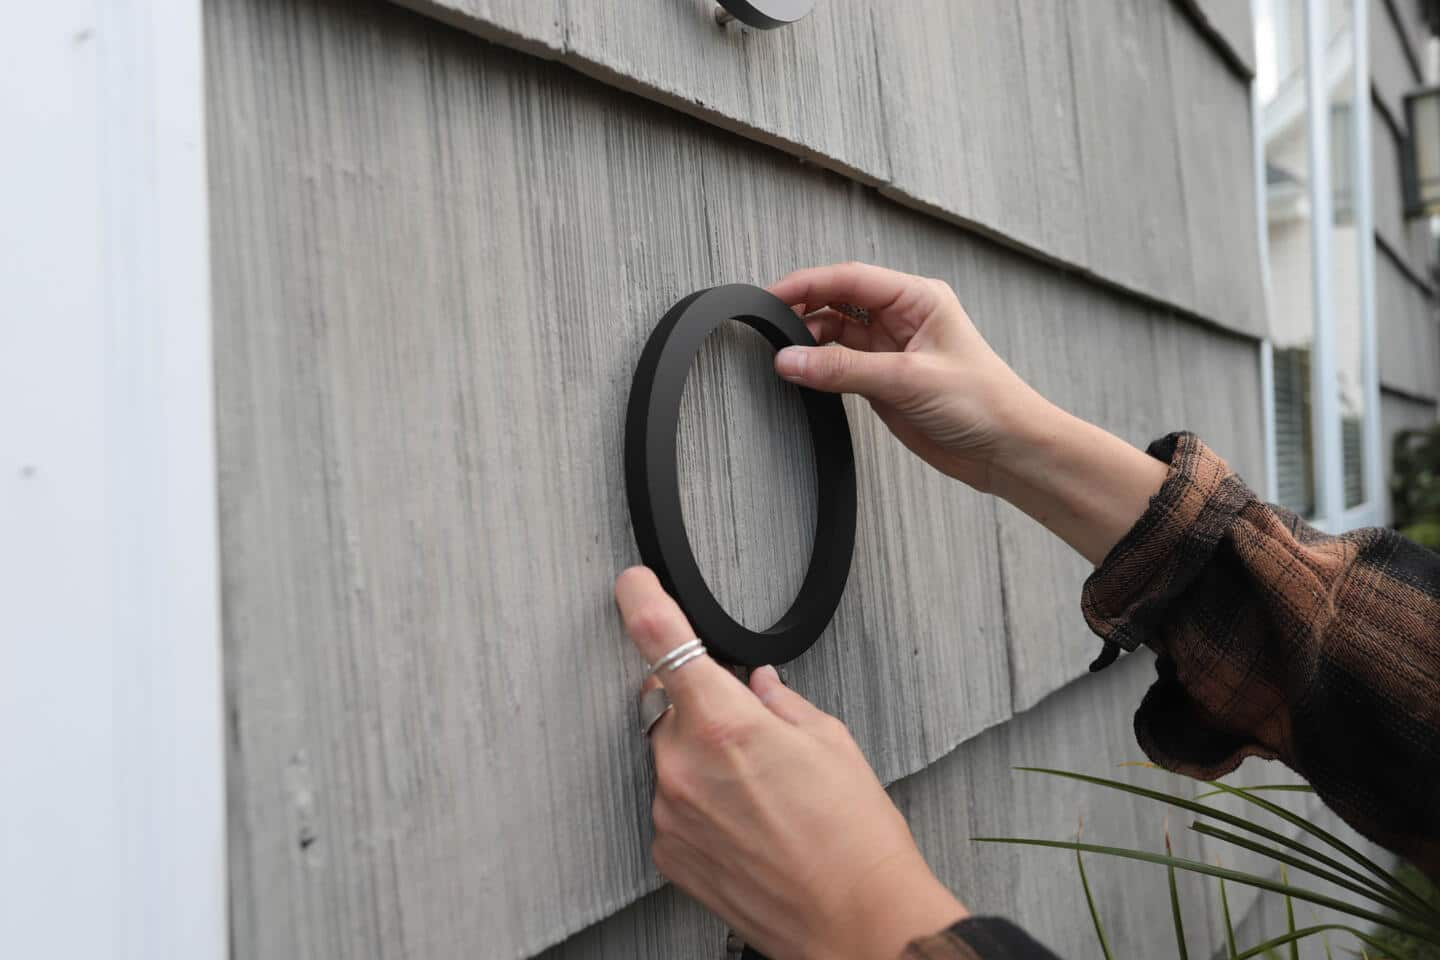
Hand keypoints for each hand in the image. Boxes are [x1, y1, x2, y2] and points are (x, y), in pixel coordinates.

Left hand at [616, 567, 966, 959]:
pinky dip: (700, 804)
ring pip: (673, 759)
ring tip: (763, 798)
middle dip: (704, 710)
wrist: (856, 922)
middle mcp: (684, 766)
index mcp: (725, 724)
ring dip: (704, 762)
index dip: (642, 601)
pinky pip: (673, 805)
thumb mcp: (831, 743)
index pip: (662, 640)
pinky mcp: (668, 854)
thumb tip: (756, 686)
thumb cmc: (854, 839)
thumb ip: (779, 703)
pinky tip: (747, 825)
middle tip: (756, 742)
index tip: (633, 584)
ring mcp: (670, 813)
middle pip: (671, 707)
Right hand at [768, 262, 1047, 492]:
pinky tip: (803, 376)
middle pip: (839, 302)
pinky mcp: (885, 382)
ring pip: (836, 335)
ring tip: (784, 360)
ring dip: (810, 345)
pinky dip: (820, 371)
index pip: (850, 278)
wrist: (1007, 450)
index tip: (771, 296)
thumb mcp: (908, 380)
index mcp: (918, 299)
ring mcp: (892, 351)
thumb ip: (844, 370)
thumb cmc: (983, 403)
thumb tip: (791, 361)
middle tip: (768, 329)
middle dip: (803, 312)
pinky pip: (841, 367)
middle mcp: (904, 319)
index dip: (807, 284)